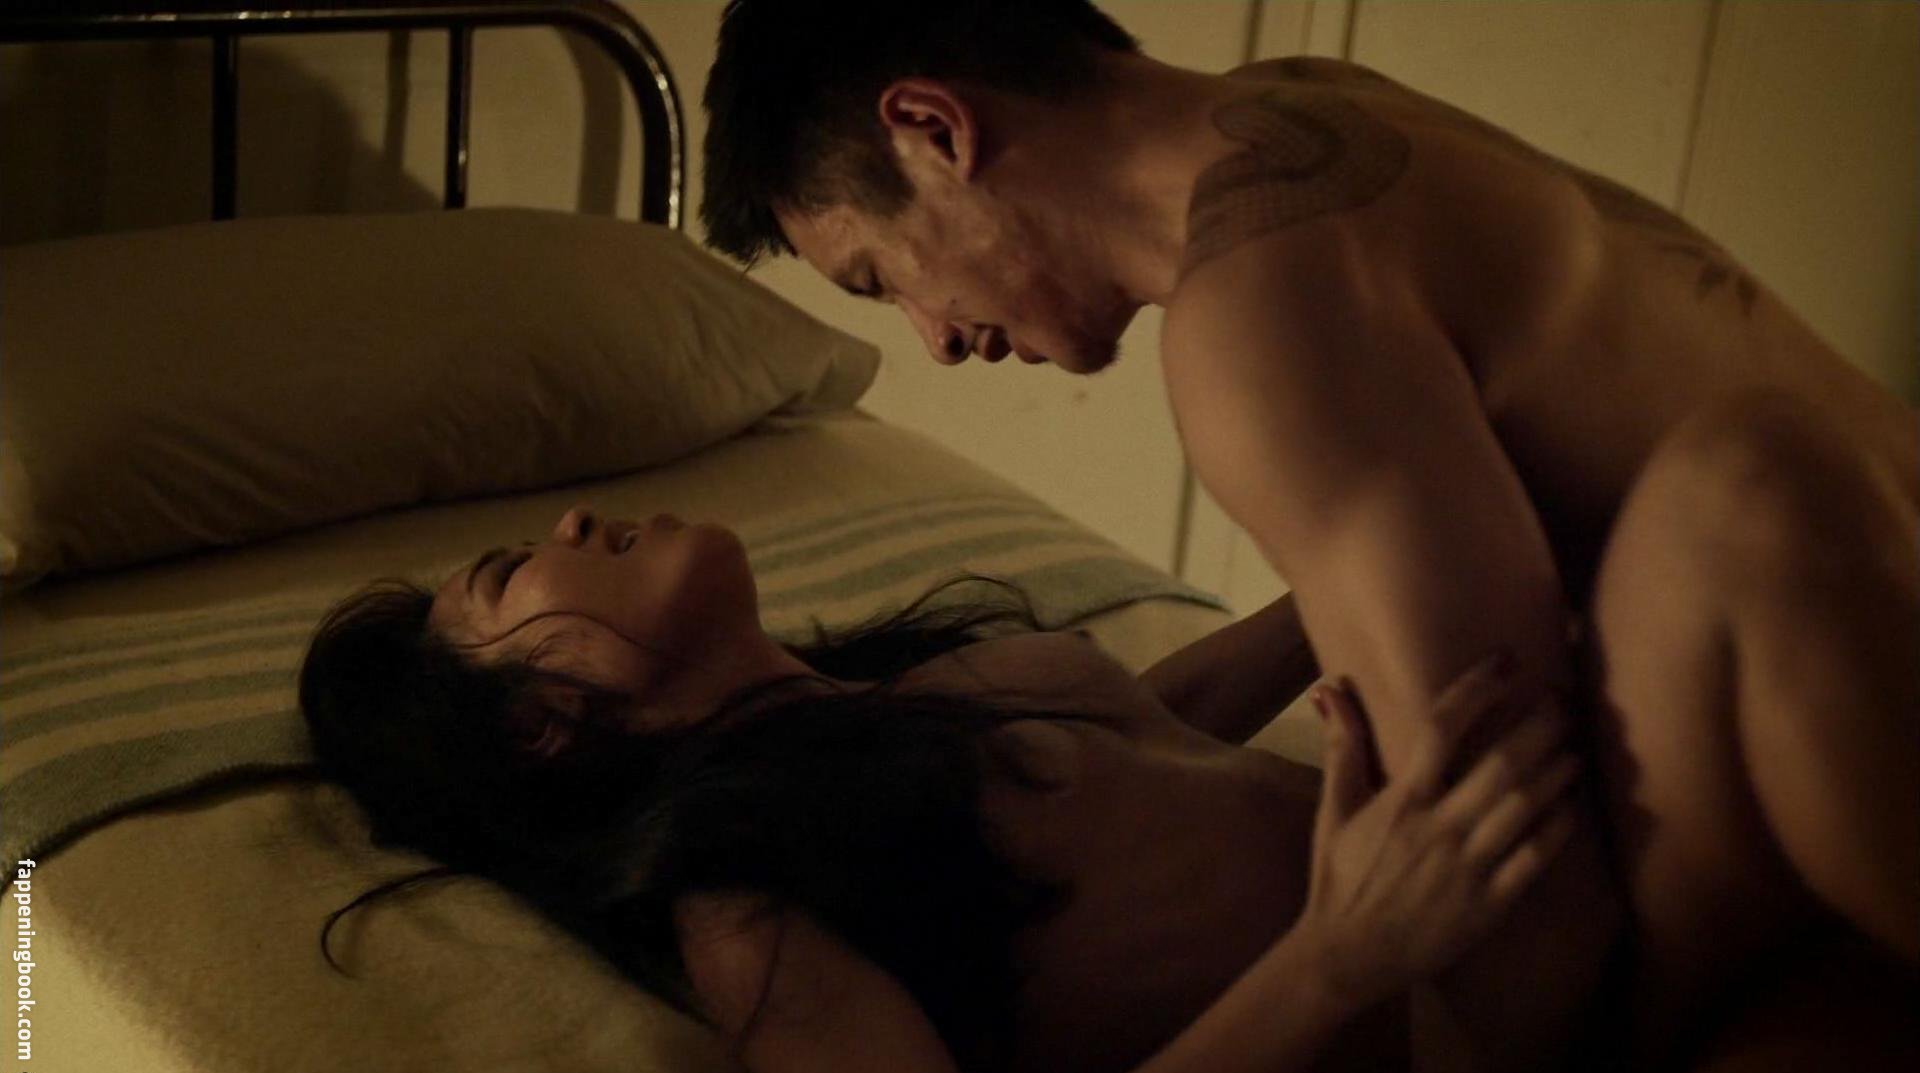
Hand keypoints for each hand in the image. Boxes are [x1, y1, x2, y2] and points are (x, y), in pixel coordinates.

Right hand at [1290, 652, 1582, 1010]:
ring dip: (1557, 771)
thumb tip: (1331, 690)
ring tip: (1576, 744)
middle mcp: (1439, 828)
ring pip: (1525, 807)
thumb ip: (1342, 747)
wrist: (1348, 955)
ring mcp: (1468, 866)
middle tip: (1563, 699)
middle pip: (1501, 764)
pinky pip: (1535, 858)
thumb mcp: (1335, 810)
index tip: (1505, 661)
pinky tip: (1574, 805)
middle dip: (1539, 725)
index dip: (1476, 689)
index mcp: (1401, 800)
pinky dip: (1560, 827)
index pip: (1442, 728)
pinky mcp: (1490, 903)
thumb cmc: (1340, 877)